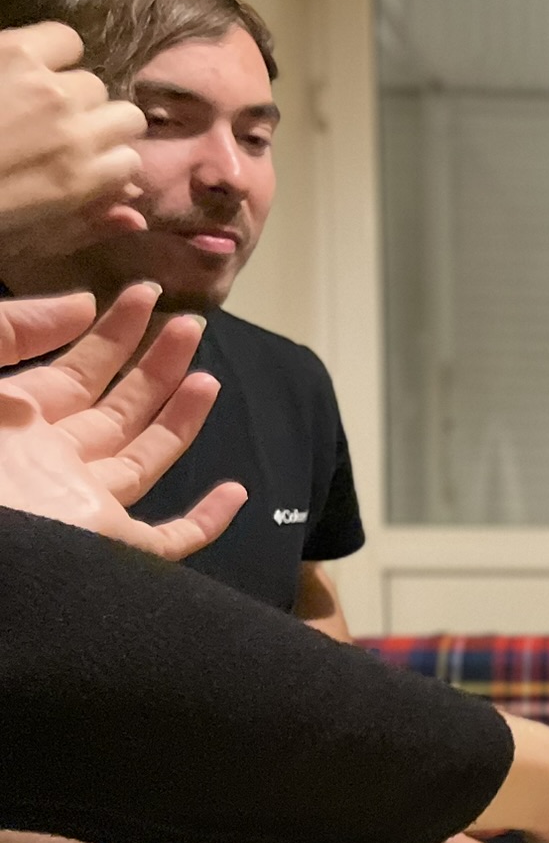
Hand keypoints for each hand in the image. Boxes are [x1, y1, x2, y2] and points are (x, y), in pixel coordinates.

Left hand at [0, 23, 146, 244]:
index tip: (82, 165)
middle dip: (96, 126)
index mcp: (84, 179)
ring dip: (71, 91)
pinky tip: (25, 66)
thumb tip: (134, 211)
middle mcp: (78, 128)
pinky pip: (63, 39)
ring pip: (91, 80)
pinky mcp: (14, 50)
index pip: (132, 161)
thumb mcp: (32, 239)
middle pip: (122, 117)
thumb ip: (87, 224)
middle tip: (56, 132)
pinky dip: (53, 51)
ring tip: (35, 99)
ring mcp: (46, 86)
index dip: (107, 162)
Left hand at [0, 284, 247, 556]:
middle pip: (117, 409)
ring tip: (207, 375)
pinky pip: (164, 542)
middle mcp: (48, 459)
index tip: (145, 298)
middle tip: (191, 326)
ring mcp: (79, 504)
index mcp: (11, 418)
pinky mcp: (104, 544)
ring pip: (144, 460)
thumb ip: (14, 327)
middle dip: (156, 365)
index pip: (75, 371)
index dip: (113, 333)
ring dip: (180, 418)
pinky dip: (203, 523)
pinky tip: (232, 492)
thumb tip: (84, 306)